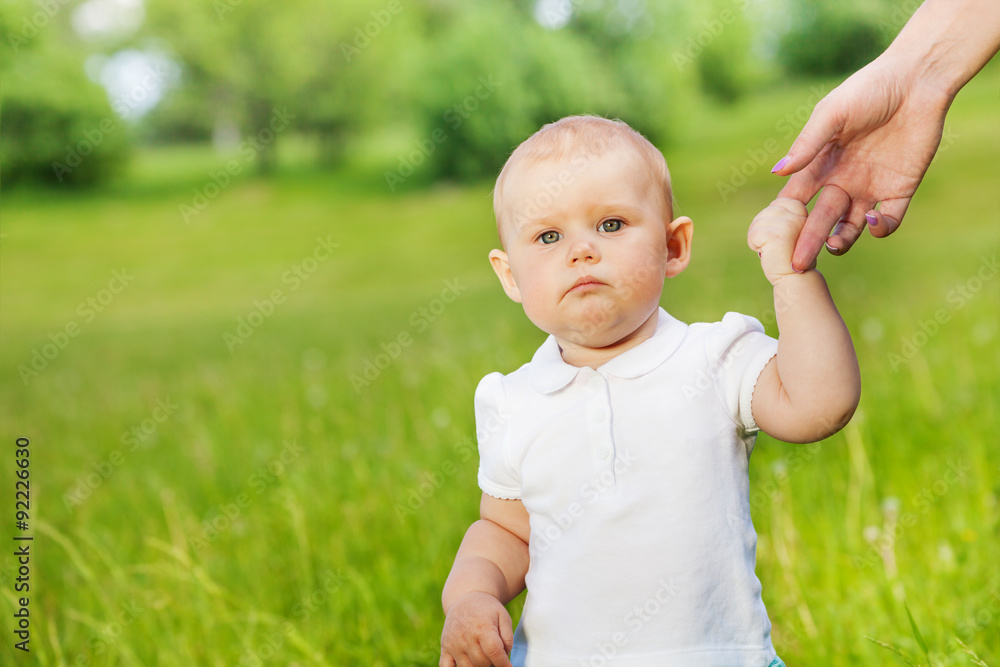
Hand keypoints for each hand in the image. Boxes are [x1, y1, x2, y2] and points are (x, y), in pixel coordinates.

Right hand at [440, 592, 514, 666]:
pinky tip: (467, 664)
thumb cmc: (487, 609)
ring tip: (484, 657)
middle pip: (482, 663)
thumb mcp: (503, 617)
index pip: (494, 653)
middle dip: (492, 664)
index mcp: (483, 628)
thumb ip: (508, 639)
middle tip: (495, 657)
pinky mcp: (445, 646)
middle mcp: (466, 636)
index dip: (504, 664)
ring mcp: (453, 642)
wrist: (465, 598)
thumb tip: (504, 658)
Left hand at [748, 198, 810, 284]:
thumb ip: (782, 213)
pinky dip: (755, 245)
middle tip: (774, 245)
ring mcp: (789, 224)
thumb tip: (770, 205)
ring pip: (757, 223)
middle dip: (763, 229)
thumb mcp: (789, 228)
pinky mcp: (779, 236)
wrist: (795, 279)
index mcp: (800, 209)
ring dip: (759, 238)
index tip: (780, 236)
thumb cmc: (791, 254)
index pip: (774, 204)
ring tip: (772, 249)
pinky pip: (754, 234)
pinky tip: (767, 253)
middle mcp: (798, 214)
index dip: (770, 220)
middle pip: (764, 212)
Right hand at [771, 56, 950, 270]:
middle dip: (808, 241)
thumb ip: (807, 145)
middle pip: (820, 220)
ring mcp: (870, 187)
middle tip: (799, 263)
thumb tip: (777, 171)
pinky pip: (888, 220)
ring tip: (834, 246)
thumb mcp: (831, 114)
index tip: (772, 239)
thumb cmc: (868, 89)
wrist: (917, 79)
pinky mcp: (900, 189)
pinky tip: (871, 220)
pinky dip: (879, 228)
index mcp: (820, 164)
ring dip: (841, 241)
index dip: (785, 220)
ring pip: (850, 227)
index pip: (796, 200)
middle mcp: (842, 180)